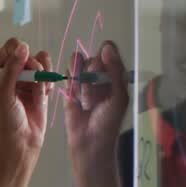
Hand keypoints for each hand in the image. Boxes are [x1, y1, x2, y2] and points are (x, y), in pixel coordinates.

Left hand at [0, 39, 51, 175]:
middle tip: (32, 81)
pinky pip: (48, 74)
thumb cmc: (6, 120)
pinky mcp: (39, 87)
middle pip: (28, 52)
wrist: (21, 142)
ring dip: (42, 74)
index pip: (10, 48)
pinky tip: (43, 96)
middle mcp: (10, 73)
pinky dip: (48, 83)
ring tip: (39, 90)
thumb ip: (12, 69)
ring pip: (41, 61)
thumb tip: (23, 47)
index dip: (19, 53)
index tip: (22, 67)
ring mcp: (25, 79)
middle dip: (33, 65)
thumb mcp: (4, 93)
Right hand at [65, 41, 129, 166]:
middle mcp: (100, 74)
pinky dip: (71, 86)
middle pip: (90, 57)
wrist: (89, 141)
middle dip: (90, 75)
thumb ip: (114, 70)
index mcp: (116, 74)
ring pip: (76, 64)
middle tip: (93, 96)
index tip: (101, 70)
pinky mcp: (70, 88)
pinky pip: (67, 76)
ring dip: (80, 81)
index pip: (107, 51)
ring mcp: (84, 80)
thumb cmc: (108, 121)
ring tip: (84, 100)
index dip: (102, 58)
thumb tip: (106, 45)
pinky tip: (75, 100)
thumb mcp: (118, 96)